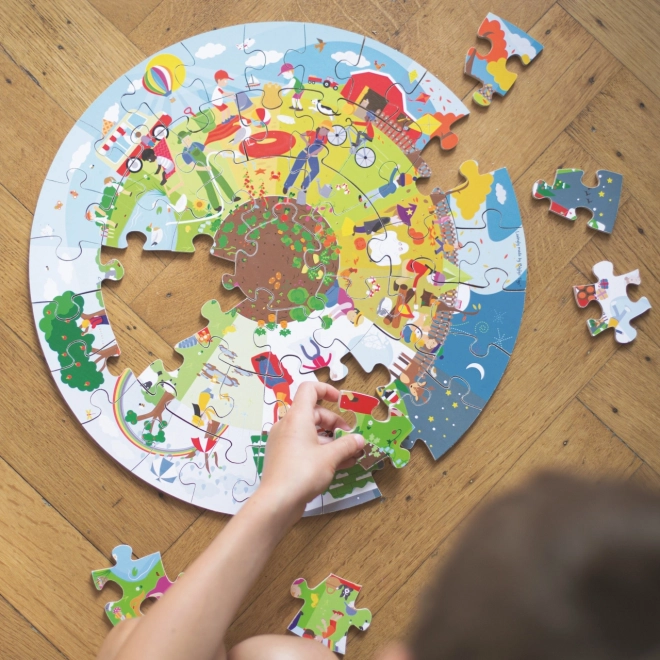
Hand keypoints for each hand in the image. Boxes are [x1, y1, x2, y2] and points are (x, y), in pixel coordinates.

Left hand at [257, 382, 364, 517]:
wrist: (277, 501)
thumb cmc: (303, 472)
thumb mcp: (330, 457)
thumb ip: (347, 445)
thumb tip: (360, 440)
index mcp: (297, 417)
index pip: (309, 389)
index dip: (327, 390)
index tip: (342, 402)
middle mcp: (287, 425)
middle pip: (313, 413)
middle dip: (335, 423)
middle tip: (350, 438)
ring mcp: (283, 441)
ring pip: (310, 431)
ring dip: (330, 439)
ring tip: (349, 453)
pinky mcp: (282, 456)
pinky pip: (303, 445)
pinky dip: (320, 450)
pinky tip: (338, 464)